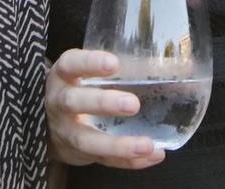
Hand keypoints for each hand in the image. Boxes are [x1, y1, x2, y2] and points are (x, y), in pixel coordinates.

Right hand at [46, 49, 166, 169]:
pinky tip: (152, 155)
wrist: (49, 122)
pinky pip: (103, 160)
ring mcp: (67, 132)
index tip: (114, 64)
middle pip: (74, 102)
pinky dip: (128, 161)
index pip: (71, 64)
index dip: (90, 63)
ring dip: (118, 144)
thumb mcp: (87, 72)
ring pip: (86, 140)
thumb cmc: (81, 87)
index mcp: (63, 76)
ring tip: (145, 145)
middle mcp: (60, 103)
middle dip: (103, 103)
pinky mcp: (79, 154)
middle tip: (133, 105)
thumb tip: (176, 65)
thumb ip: (120, 68)